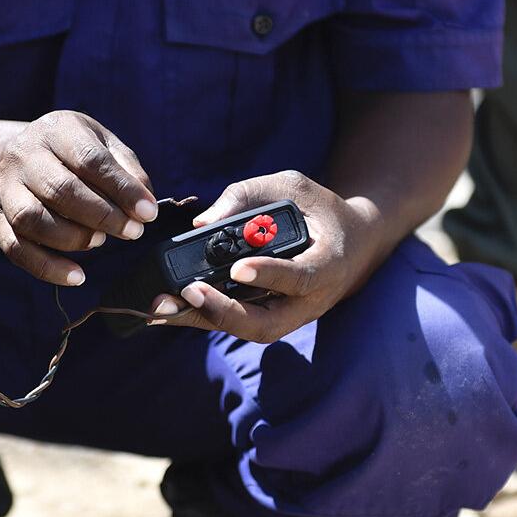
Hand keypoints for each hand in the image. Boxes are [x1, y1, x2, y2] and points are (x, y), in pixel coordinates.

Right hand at [0, 111, 158, 284]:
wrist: (24, 155)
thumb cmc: (73, 151)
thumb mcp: (103, 144)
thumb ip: (127, 170)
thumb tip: (145, 206)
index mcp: (56, 130)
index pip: (89, 159)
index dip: (122, 189)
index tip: (148, 212)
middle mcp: (24, 155)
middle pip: (60, 189)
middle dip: (103, 216)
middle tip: (132, 231)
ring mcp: (5, 188)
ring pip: (32, 219)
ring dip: (74, 238)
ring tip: (101, 240)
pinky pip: (16, 249)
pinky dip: (47, 268)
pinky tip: (77, 276)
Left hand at [152, 170, 385, 342]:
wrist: (352, 243)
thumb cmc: (320, 211)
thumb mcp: (293, 187)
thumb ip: (250, 195)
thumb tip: (203, 222)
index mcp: (328, 265)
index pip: (300, 277)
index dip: (269, 275)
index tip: (238, 269)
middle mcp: (310, 301)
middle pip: (267, 324)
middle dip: (225, 313)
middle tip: (189, 293)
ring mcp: (289, 315)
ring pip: (247, 330)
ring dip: (204, 320)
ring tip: (164, 306)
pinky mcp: (270, 317)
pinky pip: (237, 323)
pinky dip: (203, 317)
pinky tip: (169, 308)